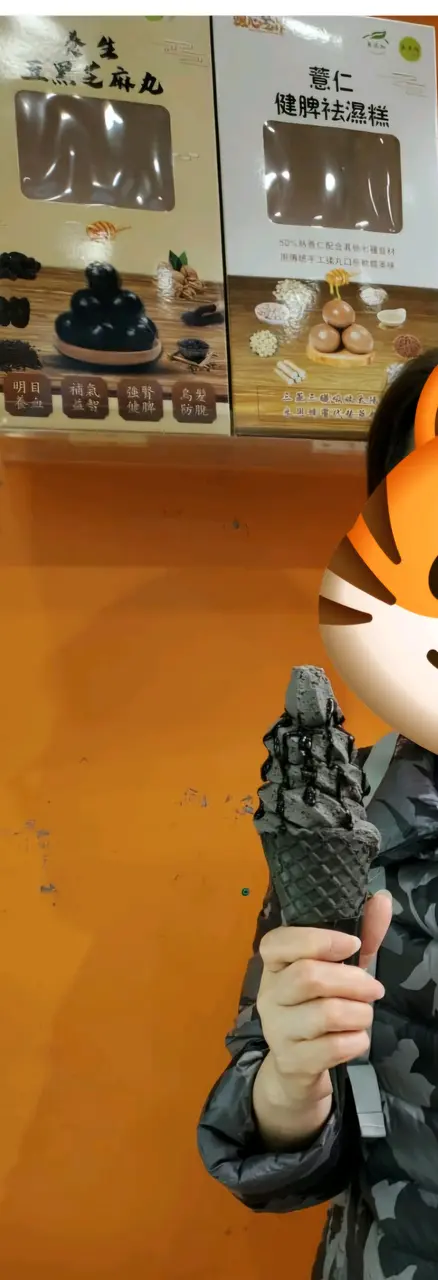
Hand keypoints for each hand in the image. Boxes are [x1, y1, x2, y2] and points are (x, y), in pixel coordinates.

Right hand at [253, 892, 391, 1144]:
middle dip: (354, 981)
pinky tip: (356, 1038)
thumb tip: (381, 898)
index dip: (318, 940)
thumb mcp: (340, 968)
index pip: (278, 942)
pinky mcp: (292, 1061)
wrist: (297, 1067)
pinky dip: (357, 1041)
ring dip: (360, 1013)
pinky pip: (334, 1047)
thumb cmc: (319, 1006)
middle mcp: (269, 994)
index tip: (353, 944)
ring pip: (326, 1014)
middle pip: (310, 977)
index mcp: (274, 965)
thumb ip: (362, 934)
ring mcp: (277, 1030)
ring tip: (365, 1014)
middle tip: (375, 989)